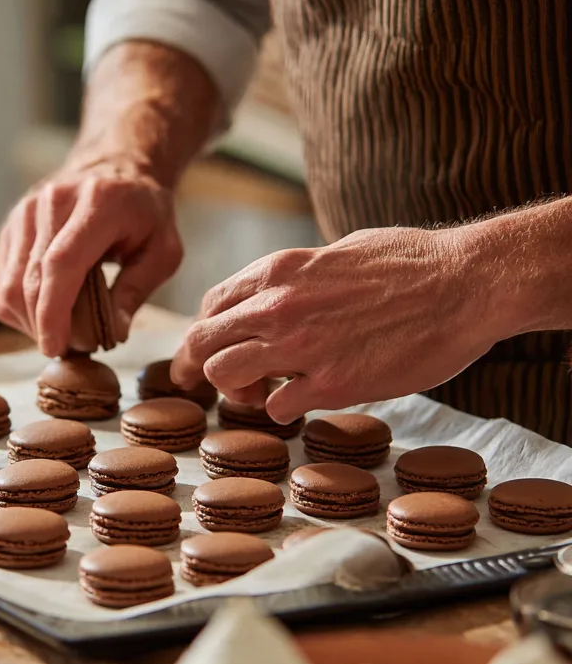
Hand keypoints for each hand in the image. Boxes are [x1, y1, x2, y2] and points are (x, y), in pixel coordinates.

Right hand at [0, 156, 182, 355]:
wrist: (117, 165)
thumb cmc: (144, 212)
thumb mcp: (163, 250)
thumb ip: (137, 290)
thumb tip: (113, 332)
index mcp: (97, 204)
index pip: (61, 264)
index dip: (53, 312)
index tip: (56, 347)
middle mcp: (52, 202)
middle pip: (30, 279)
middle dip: (44, 325)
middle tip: (72, 348)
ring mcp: (26, 211)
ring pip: (9, 284)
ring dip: (30, 321)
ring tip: (61, 331)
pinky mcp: (11, 225)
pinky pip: (2, 280)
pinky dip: (20, 307)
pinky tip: (47, 312)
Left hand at [170, 226, 500, 422]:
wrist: (466, 283)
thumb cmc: (411, 263)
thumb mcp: (337, 252)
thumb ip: (297, 277)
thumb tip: (276, 293)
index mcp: (278, 271)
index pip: (211, 305)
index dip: (207, 331)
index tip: (214, 348)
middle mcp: (278, 306)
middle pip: (202, 342)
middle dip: (197, 366)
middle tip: (209, 384)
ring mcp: (301, 346)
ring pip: (224, 375)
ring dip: (236, 391)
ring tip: (260, 394)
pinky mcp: (332, 384)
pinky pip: (277, 407)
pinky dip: (282, 410)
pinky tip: (303, 402)